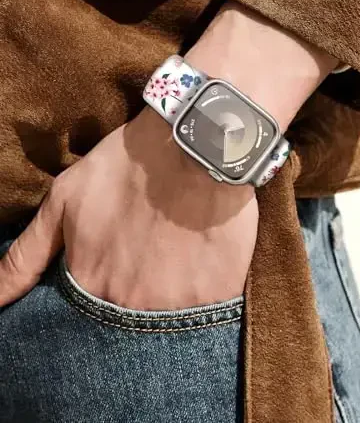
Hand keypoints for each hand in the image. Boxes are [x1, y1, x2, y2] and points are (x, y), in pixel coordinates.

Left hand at [0, 1, 338, 309]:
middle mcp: (132, 304)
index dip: (101, 300)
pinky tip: (200, 270)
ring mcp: (178, 304)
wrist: (194, 146)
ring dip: (168, 302)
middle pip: (128, 328)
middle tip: (148, 268)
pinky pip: (208, 314)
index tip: (116, 280)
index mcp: (92, 283)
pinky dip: (201, 299)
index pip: (84, 321)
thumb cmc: (128, 166)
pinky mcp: (218, 294)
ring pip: (169, 325)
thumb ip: (26, 256)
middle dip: (135, 303)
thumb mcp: (65, 200)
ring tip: (174, 266)